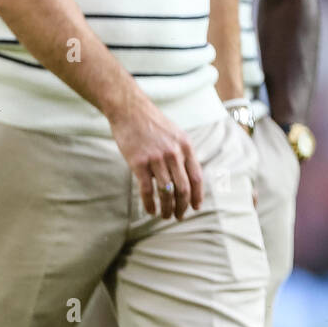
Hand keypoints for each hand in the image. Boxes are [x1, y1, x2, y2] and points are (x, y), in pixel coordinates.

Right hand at [109, 94, 203, 219]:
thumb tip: (188, 175)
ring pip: (167, 191)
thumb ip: (182, 153)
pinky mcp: (138, 163)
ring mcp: (156, 158)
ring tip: (165, 216)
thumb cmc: (152, 123)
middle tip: (179, 216)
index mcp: (186, 146)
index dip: (197, 195)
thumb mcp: (176, 134)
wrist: (130, 110)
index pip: (197, 177)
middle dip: (183, 206)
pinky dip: (150, 204)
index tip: (195, 207)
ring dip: (167, 208)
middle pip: (183, 188)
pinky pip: (147, 189)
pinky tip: (151, 211)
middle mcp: (174, 153)